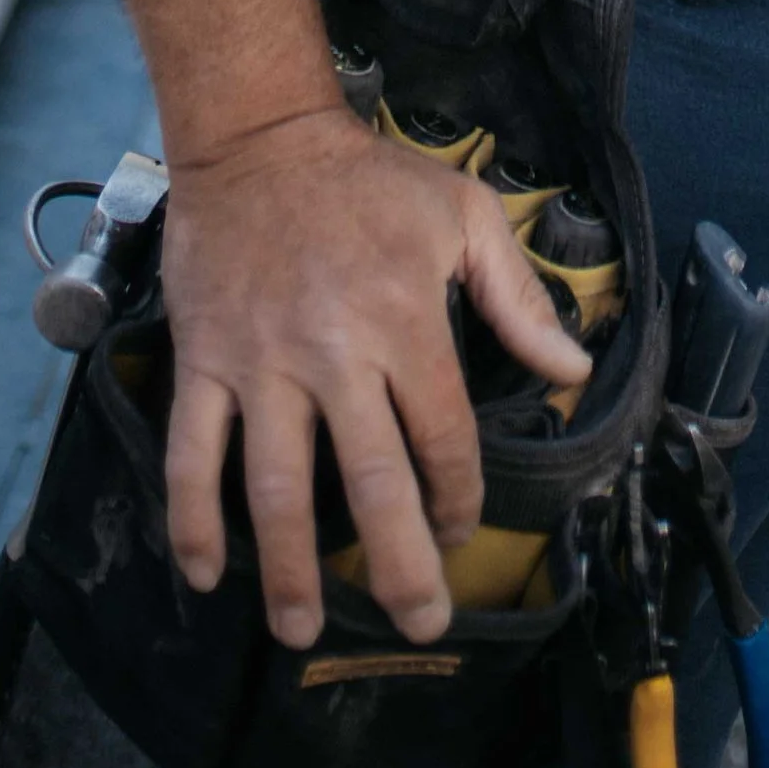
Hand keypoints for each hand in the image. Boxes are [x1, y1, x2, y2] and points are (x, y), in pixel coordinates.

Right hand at [158, 104, 585, 648]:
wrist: (260, 137)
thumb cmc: (369, 180)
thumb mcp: (464, 215)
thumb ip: (520, 298)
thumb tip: (576, 369)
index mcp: (406, 321)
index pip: (443, 440)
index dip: (458, 500)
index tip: (459, 531)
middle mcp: (335, 353)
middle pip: (371, 484)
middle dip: (397, 566)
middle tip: (415, 623)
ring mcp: (261, 363)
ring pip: (274, 488)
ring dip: (289, 570)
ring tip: (302, 630)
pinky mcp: (204, 361)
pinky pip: (193, 453)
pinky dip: (193, 519)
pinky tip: (204, 573)